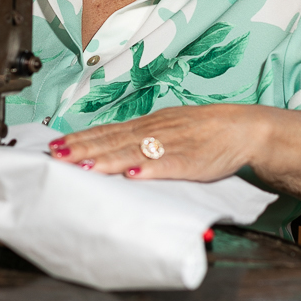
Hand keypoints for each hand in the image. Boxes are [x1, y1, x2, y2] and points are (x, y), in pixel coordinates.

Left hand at [48, 104, 271, 180]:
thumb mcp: (168, 128)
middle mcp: (155, 131)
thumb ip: (140, 139)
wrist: (244, 129)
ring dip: (108, 159)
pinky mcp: (191, 160)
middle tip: (57, 156)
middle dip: (83, 149)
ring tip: (85, 166)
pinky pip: (168, 165)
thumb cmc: (205, 132)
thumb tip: (109, 148)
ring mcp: (173, 145)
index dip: (81, 139)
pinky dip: (150, 169)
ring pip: (134, 151)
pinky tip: (133, 175)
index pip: (107, 132)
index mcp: (148, 125)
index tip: (56, 146)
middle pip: (113, 140)